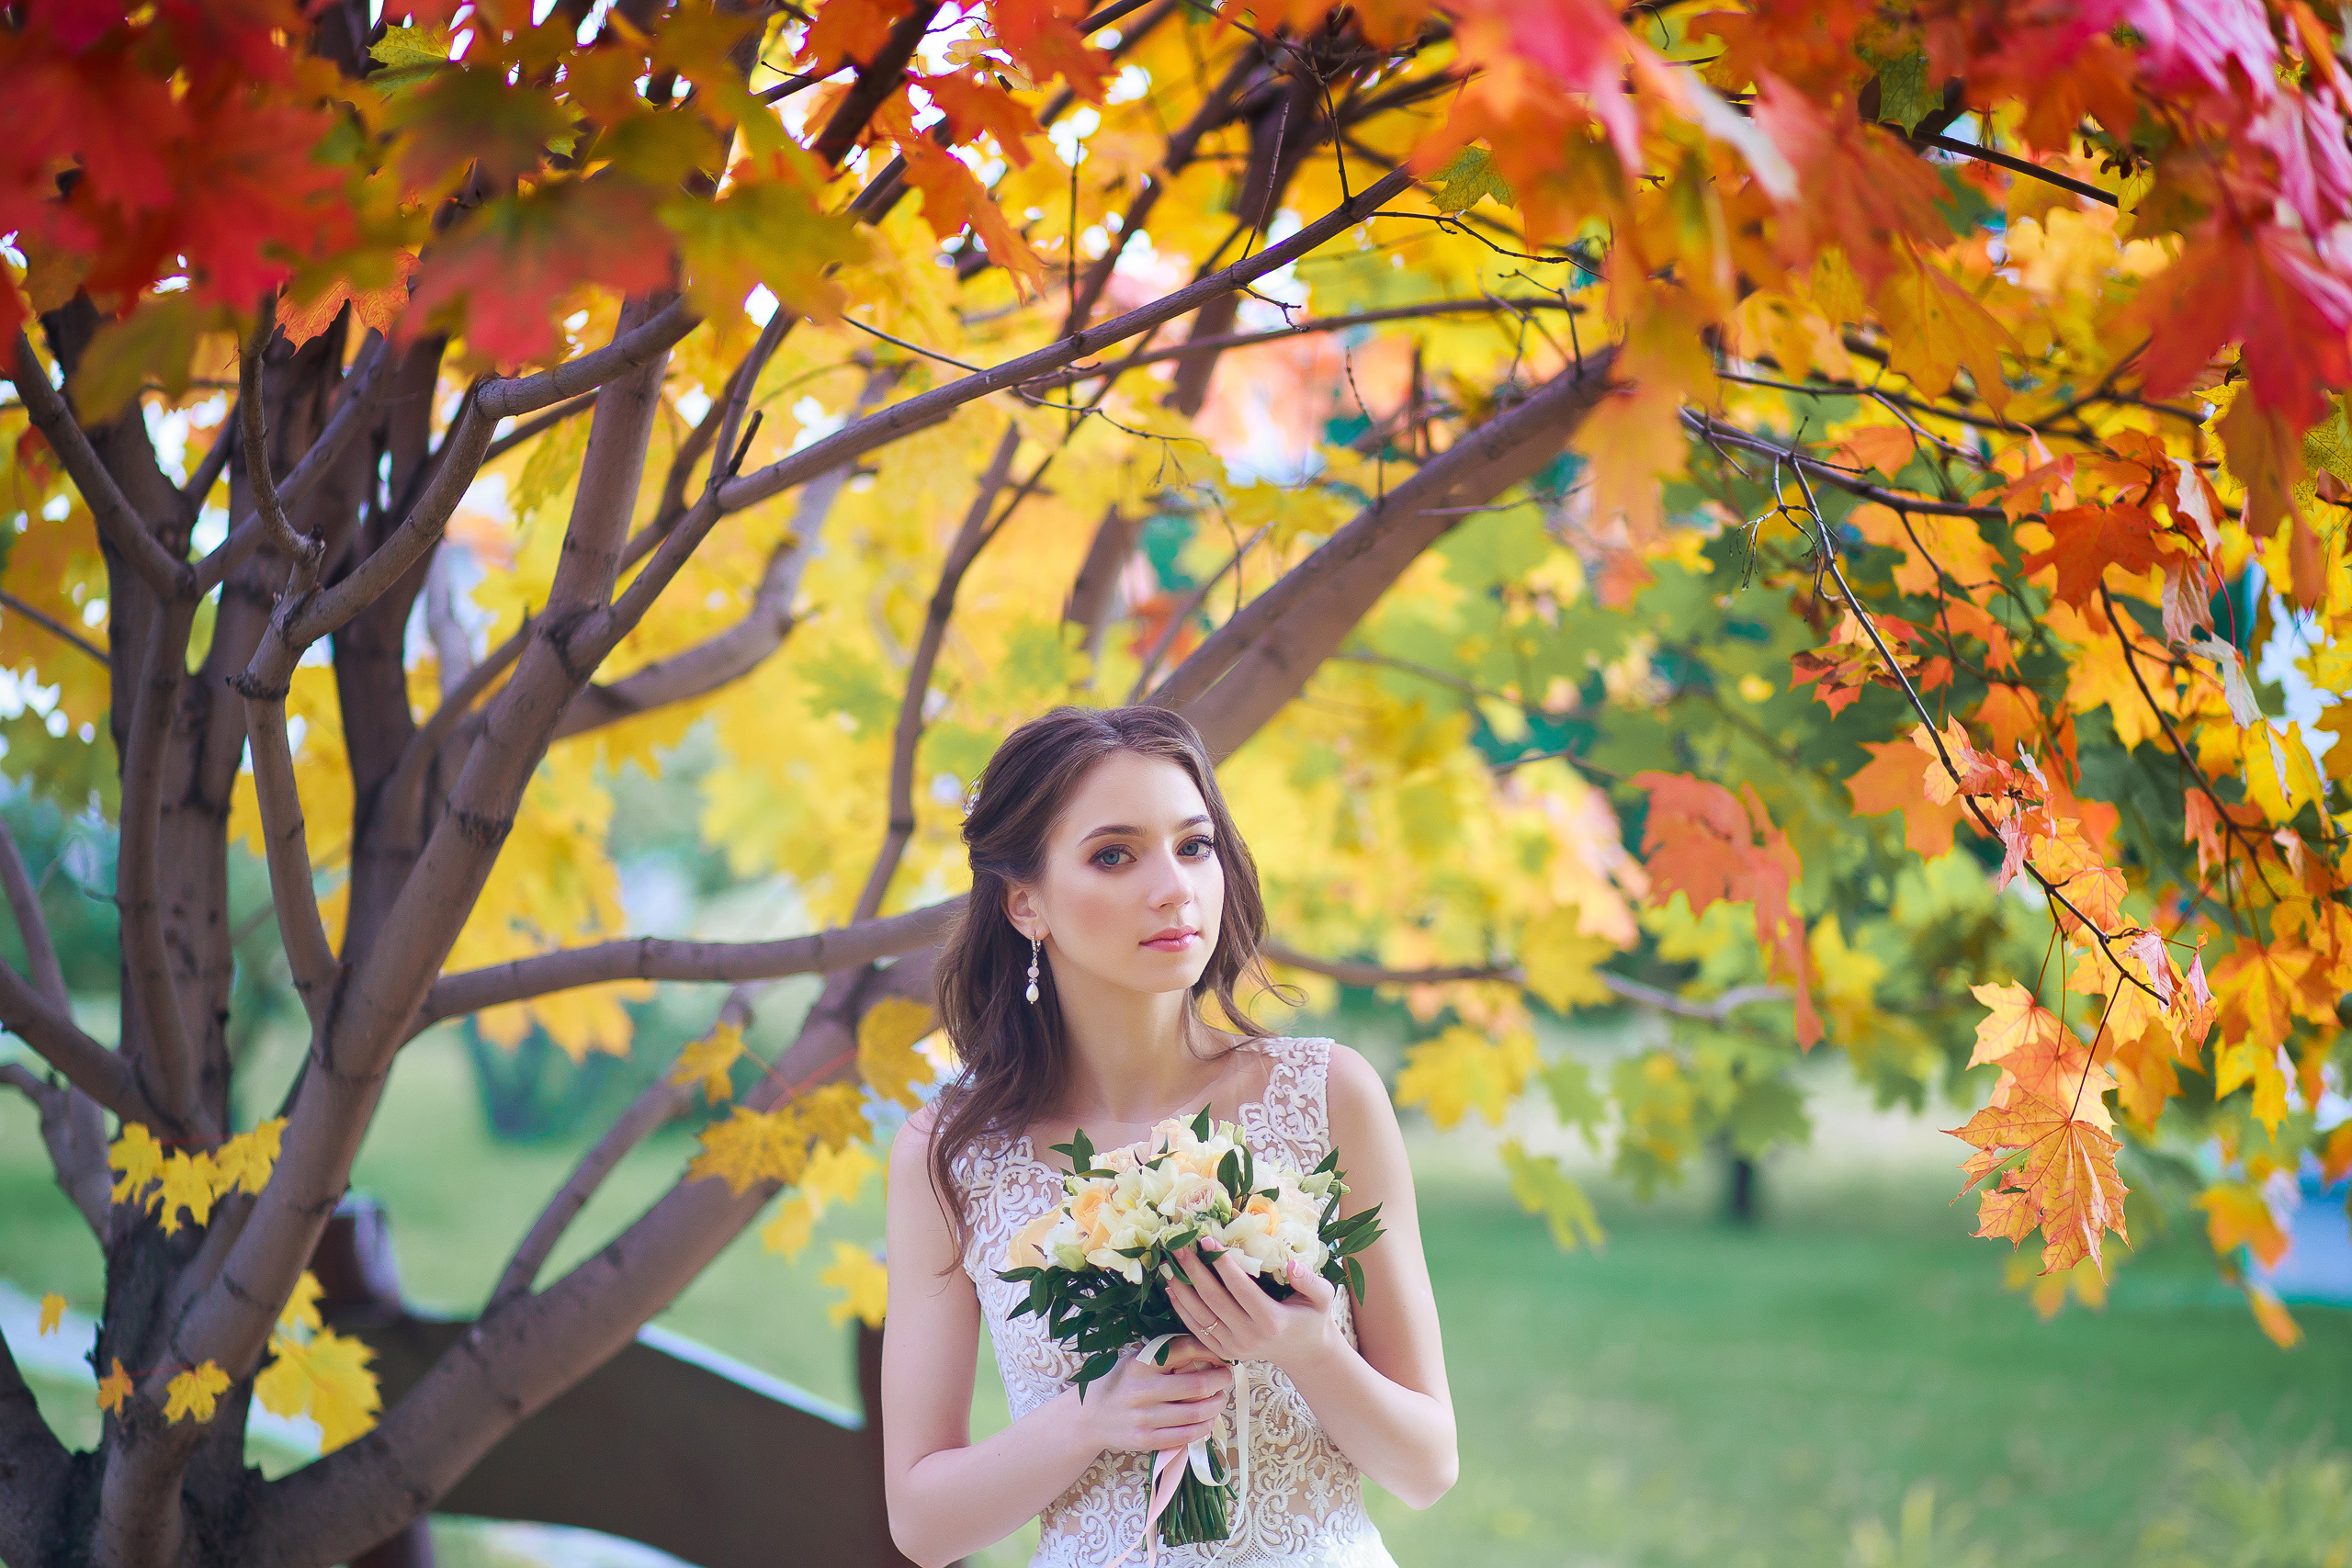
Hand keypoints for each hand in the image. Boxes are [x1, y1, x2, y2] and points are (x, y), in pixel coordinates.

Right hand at [1074, 1335, 1232, 1454]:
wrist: (1088, 1418)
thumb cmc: (1119, 1384)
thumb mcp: (1134, 1360)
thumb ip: (1164, 1355)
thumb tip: (1208, 1350)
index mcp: (1139, 1362)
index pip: (1184, 1349)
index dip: (1210, 1350)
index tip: (1221, 1354)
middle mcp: (1142, 1389)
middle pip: (1197, 1385)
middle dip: (1220, 1380)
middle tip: (1226, 1377)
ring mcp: (1144, 1417)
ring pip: (1195, 1412)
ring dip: (1216, 1405)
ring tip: (1219, 1398)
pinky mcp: (1146, 1440)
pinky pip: (1185, 1435)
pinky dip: (1203, 1427)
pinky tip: (1207, 1420)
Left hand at [1166, 1241, 1341, 1374]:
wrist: (1303, 1352)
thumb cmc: (1312, 1317)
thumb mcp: (1323, 1298)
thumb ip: (1310, 1281)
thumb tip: (1291, 1265)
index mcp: (1272, 1321)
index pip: (1241, 1289)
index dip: (1223, 1264)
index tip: (1208, 1239)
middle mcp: (1249, 1337)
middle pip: (1214, 1300)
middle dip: (1194, 1271)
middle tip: (1179, 1246)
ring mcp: (1234, 1347)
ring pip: (1200, 1316)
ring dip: (1181, 1290)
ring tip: (1169, 1264)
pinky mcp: (1224, 1351)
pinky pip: (1196, 1330)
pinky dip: (1181, 1309)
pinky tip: (1172, 1289)